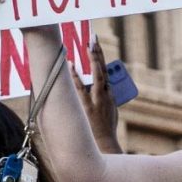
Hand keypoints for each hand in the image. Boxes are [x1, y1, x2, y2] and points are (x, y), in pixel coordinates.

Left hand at [83, 35, 119, 149]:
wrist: (104, 143)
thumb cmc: (104, 126)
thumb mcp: (109, 109)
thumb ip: (104, 94)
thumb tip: (96, 82)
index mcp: (111, 93)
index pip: (106, 71)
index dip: (101, 57)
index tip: (95, 44)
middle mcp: (105, 94)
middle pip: (102, 68)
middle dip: (98, 52)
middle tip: (93, 38)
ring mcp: (97, 99)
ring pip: (96, 75)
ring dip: (92, 59)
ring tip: (87, 46)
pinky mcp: (87, 106)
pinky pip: (81, 87)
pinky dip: (76, 76)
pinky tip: (70, 65)